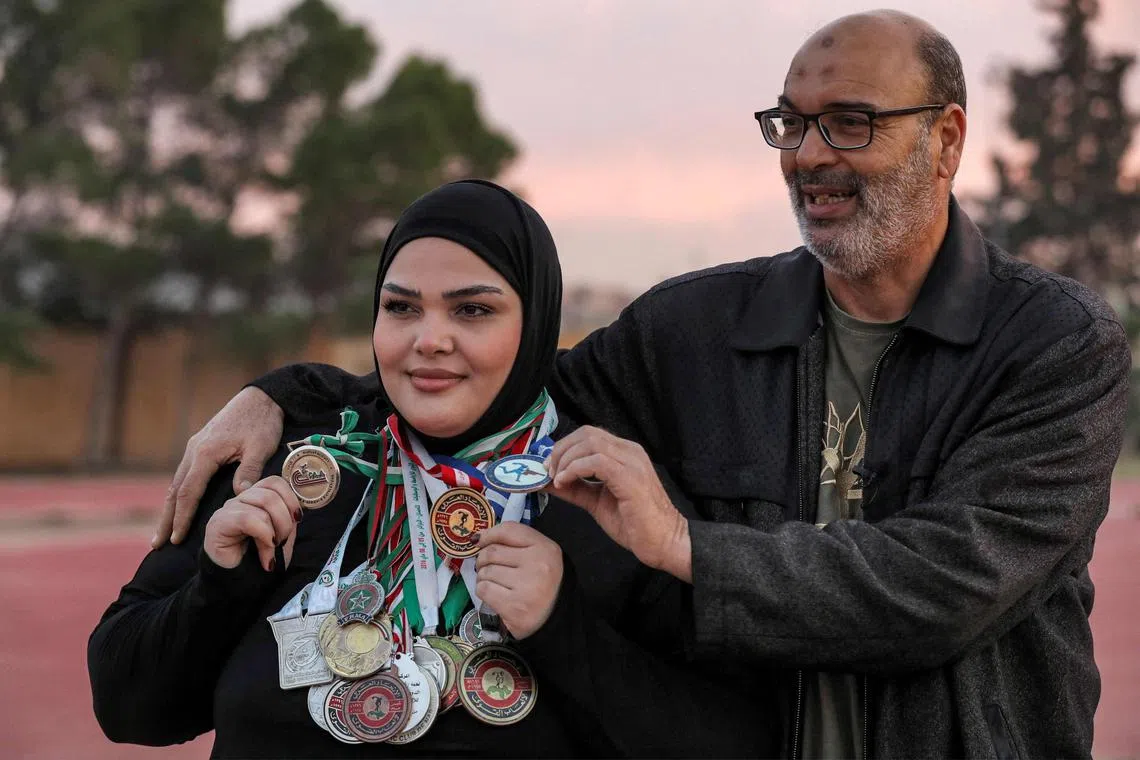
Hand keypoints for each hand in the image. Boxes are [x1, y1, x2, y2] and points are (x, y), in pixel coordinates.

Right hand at [154, 386, 283, 547]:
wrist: (260, 397)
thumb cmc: (262, 422)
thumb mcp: (260, 447)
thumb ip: (249, 471)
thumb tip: (239, 497)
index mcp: (205, 453)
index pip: (189, 492)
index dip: (182, 518)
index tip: (176, 539)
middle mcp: (193, 451)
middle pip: (175, 491)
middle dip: (166, 518)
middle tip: (157, 544)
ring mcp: (194, 448)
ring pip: (177, 483)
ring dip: (170, 508)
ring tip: (163, 531)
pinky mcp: (200, 446)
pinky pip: (185, 474)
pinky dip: (179, 494)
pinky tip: (178, 505)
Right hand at [204, 476, 300, 570]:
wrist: (239, 585)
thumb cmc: (259, 560)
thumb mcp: (281, 535)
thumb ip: (288, 517)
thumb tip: (296, 507)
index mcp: (255, 499)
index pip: (274, 482)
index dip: (291, 498)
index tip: (298, 519)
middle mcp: (240, 500)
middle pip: (271, 493)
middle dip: (285, 519)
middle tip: (283, 540)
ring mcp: (228, 509)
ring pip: (262, 503)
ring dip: (275, 529)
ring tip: (272, 548)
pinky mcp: (218, 523)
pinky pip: (247, 518)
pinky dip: (264, 534)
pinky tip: (266, 551)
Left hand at [474, 522, 562, 639]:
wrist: (554, 616)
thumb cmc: (543, 582)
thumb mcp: (539, 555)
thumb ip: (514, 542)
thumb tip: (478, 538)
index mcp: (545, 548)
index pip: (508, 530)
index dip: (489, 534)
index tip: (481, 541)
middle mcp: (537, 565)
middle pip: (492, 552)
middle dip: (483, 559)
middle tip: (487, 567)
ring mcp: (525, 587)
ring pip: (486, 571)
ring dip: (483, 576)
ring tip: (494, 582)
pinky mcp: (513, 607)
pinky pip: (484, 589)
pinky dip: (483, 590)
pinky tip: (494, 594)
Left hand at [545, 426, 691, 582]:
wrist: (664, 542)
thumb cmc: (635, 524)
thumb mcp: (596, 501)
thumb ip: (574, 488)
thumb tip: (547, 481)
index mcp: (624, 454)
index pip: (588, 435)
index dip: (563, 447)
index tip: (547, 467)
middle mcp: (629, 452)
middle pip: (586, 433)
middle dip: (561, 450)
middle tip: (548, 471)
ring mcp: (632, 462)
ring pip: (590, 442)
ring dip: (566, 459)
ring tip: (556, 479)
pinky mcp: (630, 477)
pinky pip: (596, 461)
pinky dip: (574, 469)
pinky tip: (565, 483)